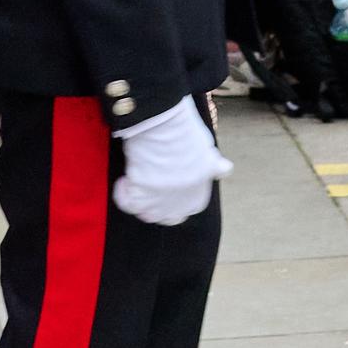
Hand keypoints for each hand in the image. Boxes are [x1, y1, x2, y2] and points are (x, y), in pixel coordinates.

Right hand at [112, 98, 233, 225]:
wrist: (166, 130)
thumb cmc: (187, 136)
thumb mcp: (208, 151)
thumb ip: (212, 166)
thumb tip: (225, 169)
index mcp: (199, 197)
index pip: (190, 208)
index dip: (178, 197)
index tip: (170, 183)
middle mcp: (180, 206)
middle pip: (167, 216)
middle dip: (159, 205)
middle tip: (150, 186)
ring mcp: (159, 205)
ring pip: (146, 214)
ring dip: (141, 201)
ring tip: (136, 182)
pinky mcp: (139, 198)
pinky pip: (126, 203)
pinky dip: (123, 193)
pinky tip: (124, 179)